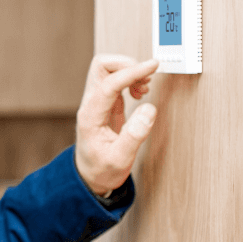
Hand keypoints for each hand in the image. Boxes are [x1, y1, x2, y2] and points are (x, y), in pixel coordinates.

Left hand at [73, 55, 159, 195]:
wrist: (90, 176)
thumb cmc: (102, 170)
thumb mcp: (120, 160)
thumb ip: (134, 135)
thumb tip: (149, 109)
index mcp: (90, 117)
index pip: (108, 84)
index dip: (131, 72)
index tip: (152, 66)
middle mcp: (91, 105)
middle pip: (101, 66)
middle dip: (126, 64)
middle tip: (146, 79)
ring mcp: (97, 102)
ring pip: (108, 69)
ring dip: (129, 71)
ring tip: (144, 89)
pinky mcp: (106, 103)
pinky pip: (115, 80)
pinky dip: (130, 79)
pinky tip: (140, 93)